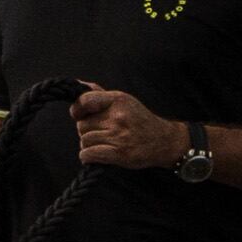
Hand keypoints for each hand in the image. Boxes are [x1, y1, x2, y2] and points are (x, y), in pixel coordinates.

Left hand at [65, 86, 180, 171]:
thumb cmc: (139, 120)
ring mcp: (119, 135)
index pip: (84, 100)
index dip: (77, 110)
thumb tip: (78, 84)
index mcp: (118, 100)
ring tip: (102, 144)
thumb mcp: (123, 101)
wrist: (165, 141)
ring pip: (85, 140)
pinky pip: (88, 154)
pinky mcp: (119, 153)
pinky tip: (96, 155)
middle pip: (82, 125)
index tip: (79, 115)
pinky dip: (88, 156)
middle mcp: (118, 116)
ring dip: (89, 145)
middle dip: (86, 130)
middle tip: (99, 133)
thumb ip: (100, 95)